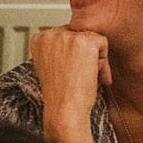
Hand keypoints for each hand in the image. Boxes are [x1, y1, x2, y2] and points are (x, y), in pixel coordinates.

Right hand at [29, 25, 108, 142]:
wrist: (64, 108)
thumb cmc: (59, 94)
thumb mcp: (51, 66)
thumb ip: (58, 50)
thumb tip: (75, 45)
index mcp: (39, 39)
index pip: (65, 34)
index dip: (72, 53)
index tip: (71, 68)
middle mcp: (50, 34)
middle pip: (79, 34)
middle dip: (85, 54)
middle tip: (81, 75)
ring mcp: (67, 36)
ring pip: (92, 39)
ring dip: (94, 59)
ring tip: (87, 77)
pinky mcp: (84, 41)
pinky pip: (103, 43)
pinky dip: (103, 61)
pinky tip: (93, 75)